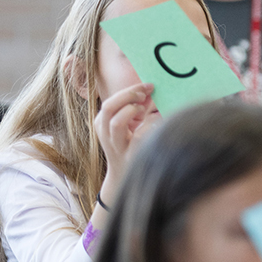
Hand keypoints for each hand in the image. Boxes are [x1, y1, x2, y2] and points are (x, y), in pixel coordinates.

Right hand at [94, 82, 156, 202]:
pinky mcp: (130, 156)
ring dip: (132, 110)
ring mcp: (117, 146)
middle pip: (108, 108)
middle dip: (128, 96)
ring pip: (116, 123)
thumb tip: (152, 91)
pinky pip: (138, 137)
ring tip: (144, 109)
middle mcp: (105, 134)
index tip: (148, 85)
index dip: (128, 90)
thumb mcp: (129, 125)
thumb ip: (138, 108)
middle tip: (146, 93)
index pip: (110, 101)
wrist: (126, 176)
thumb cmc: (130, 145)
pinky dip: (150, 124)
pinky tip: (159, 119)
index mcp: (101, 124)